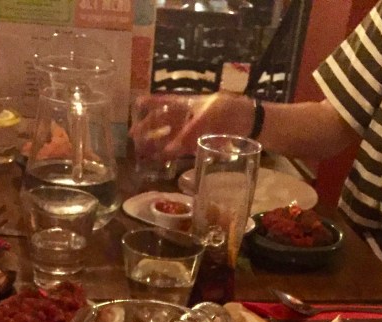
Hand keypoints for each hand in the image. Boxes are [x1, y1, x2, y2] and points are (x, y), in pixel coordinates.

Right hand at [130, 93, 253, 158]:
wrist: (249, 123)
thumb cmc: (228, 111)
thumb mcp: (208, 116)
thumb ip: (189, 132)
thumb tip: (170, 150)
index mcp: (186, 103)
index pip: (164, 101)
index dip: (150, 102)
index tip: (136, 104)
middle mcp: (185, 117)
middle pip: (161, 122)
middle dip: (146, 129)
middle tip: (132, 138)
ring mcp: (190, 132)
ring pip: (167, 137)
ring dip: (154, 144)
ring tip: (141, 152)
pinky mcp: (196, 146)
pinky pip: (178, 150)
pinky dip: (168, 156)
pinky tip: (159, 160)